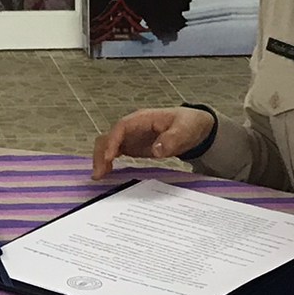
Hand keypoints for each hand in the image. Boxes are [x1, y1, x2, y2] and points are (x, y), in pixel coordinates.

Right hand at [92, 107, 214, 178]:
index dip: (113, 141)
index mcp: (143, 119)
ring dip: (100, 158)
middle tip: (99, 173)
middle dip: (101, 153)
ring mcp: (131, 137)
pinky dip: (107, 161)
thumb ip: (172, 139)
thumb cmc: (188, 124)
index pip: (121, 127)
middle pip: (109, 136)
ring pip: (107, 144)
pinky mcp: (132, 146)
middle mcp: (132, 127)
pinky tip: (106, 173)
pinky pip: (114, 152)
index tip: (109, 157)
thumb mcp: (184, 130)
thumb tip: (156, 150)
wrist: (194, 126)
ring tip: (99, 176)